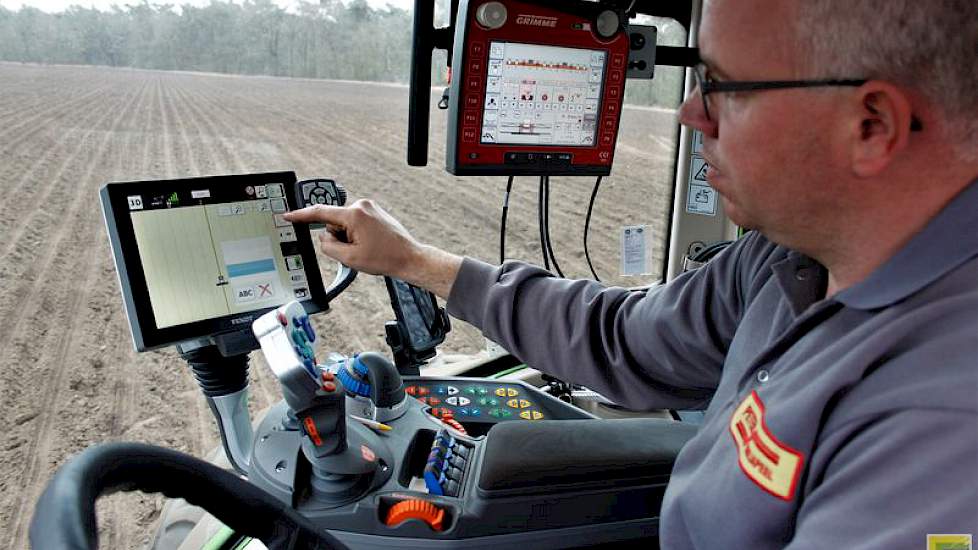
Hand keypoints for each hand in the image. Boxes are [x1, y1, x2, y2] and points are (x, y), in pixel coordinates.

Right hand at [284, 199, 420, 277]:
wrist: (409, 258)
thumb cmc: (385, 258)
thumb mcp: (350, 258)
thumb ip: (328, 247)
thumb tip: (323, 238)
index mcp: (354, 214)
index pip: (320, 213)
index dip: (301, 216)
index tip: (288, 215)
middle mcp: (361, 205)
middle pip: (333, 221)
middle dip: (339, 237)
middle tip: (356, 250)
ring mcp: (369, 207)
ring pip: (344, 223)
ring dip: (349, 236)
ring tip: (366, 247)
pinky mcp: (373, 211)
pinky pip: (354, 222)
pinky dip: (356, 233)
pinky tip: (370, 243)